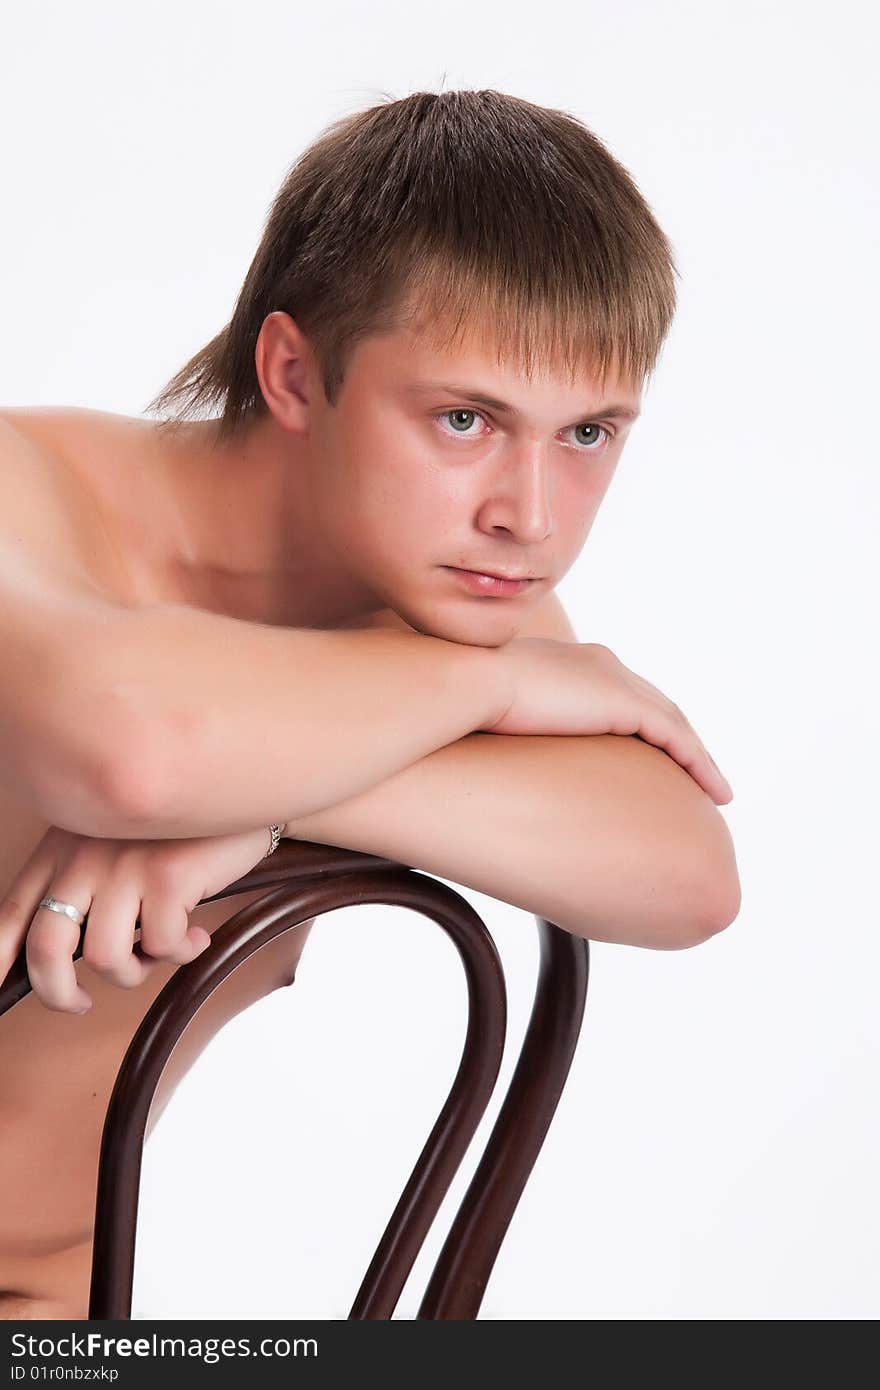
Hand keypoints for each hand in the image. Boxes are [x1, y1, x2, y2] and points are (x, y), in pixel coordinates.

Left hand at [0, 823, 276, 1014]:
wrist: (236, 789)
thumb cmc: (176, 827)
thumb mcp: (114, 843)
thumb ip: (87, 885)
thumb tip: (69, 953)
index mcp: (63, 846)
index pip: (14, 910)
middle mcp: (84, 855)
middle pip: (46, 947)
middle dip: (57, 992)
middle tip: (79, 1003)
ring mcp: (123, 866)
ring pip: (107, 958)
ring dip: (137, 971)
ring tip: (161, 952)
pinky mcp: (165, 878)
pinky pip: (162, 948)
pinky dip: (182, 953)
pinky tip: (196, 935)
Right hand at [481, 638, 732, 805]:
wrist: (465, 681)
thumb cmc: (459, 702)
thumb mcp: (487, 712)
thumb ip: (502, 725)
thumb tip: (486, 755)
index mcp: (569, 662)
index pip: (619, 693)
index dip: (640, 721)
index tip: (650, 750)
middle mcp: (600, 664)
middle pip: (655, 704)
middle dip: (678, 737)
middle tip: (696, 771)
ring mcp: (614, 681)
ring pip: (674, 723)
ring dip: (698, 757)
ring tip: (715, 789)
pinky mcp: (623, 705)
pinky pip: (677, 739)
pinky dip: (700, 764)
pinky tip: (716, 792)